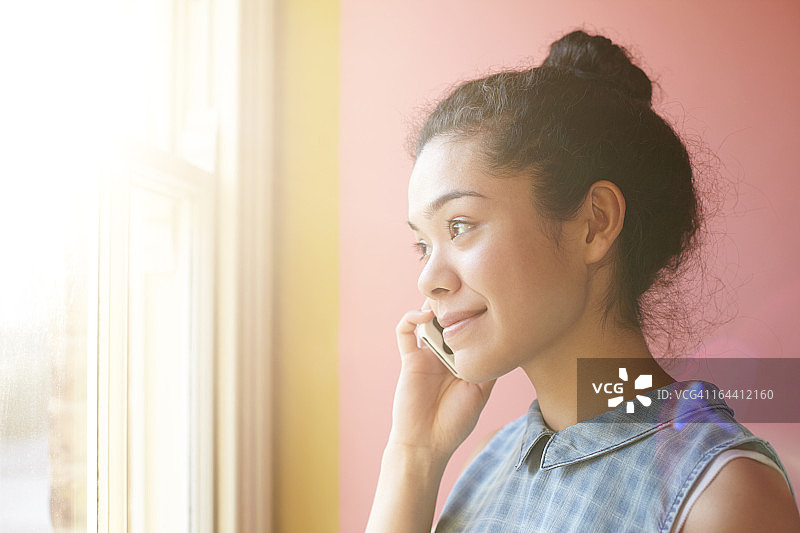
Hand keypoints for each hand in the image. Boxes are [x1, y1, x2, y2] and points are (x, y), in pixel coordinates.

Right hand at [389, 307, 494, 460]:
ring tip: (447, 296)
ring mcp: (425, 354)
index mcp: (461, 358)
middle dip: (455, 300)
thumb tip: (508, 341)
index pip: (467, 326)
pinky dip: (411, 317)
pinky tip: (424, 315)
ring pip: (427, 317)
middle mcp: (443, 352)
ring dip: (435, 304)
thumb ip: (489, 367)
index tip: (486, 298)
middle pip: (447, 317)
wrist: (427, 443)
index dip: (473, 310)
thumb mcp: (481, 392)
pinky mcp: (409, 359)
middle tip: (465, 287)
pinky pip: (404, 331)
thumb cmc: (455, 422)